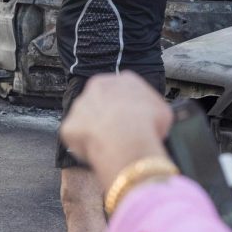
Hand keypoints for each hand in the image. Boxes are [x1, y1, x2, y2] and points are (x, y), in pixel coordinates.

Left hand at [60, 72, 173, 192]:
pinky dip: (88, 147)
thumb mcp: (163, 111)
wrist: (127, 138)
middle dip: (110, 116)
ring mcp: (80, 106)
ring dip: (97, 131)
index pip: (126, 90)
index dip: (131, 106)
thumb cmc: (148, 123)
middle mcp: (98, 87)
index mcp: (124, 79)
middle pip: (103, 101)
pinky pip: (78, 139)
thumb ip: (152, 110)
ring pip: (89, 119)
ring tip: (112, 145)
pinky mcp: (69, 126)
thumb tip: (151, 121)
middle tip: (122, 133)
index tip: (135, 118)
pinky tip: (102, 152)